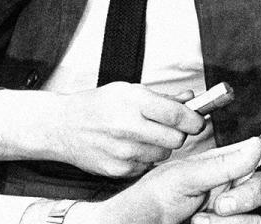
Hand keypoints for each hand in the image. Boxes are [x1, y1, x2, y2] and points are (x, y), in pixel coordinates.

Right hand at [52, 83, 207, 176]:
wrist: (62, 126)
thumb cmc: (97, 105)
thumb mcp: (130, 90)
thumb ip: (164, 98)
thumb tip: (191, 99)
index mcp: (135, 103)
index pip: (179, 116)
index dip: (195, 119)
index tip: (197, 119)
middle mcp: (129, 128)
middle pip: (177, 139)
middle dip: (179, 133)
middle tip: (169, 126)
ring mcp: (123, 152)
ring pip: (164, 153)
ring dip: (162, 145)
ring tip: (145, 135)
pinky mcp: (118, 170)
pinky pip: (147, 165)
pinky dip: (146, 157)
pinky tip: (131, 146)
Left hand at [57, 139, 260, 223]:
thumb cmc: (150, 200)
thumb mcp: (184, 176)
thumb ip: (223, 164)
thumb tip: (256, 146)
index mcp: (222, 164)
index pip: (260, 153)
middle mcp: (230, 187)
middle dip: (248, 194)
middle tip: (221, 202)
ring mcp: (229, 213)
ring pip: (256, 215)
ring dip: (231, 218)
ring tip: (201, 219)